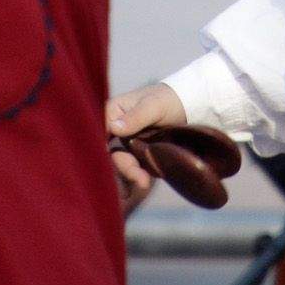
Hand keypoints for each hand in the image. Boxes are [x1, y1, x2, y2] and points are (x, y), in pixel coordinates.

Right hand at [106, 83, 186, 215]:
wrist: (187, 107)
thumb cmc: (167, 100)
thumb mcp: (154, 105)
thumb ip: (136, 116)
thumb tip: (114, 127)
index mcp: (112, 113)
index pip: (97, 130)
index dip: (97, 146)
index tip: (104, 161)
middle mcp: (114, 130)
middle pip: (107, 152)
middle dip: (120, 166)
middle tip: (139, 178)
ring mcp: (125, 145)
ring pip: (119, 163)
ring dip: (129, 174)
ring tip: (144, 183)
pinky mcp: (136, 157)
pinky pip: (131, 170)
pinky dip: (134, 179)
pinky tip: (143, 184)